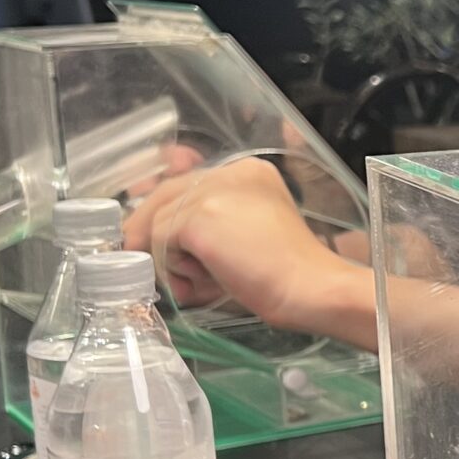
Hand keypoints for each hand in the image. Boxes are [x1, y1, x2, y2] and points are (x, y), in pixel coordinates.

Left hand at [123, 156, 357, 332]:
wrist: (308, 287)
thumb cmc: (285, 274)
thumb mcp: (244, 235)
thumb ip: (211, 225)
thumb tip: (154, 237)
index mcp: (247, 172)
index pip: (188, 186)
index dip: (167, 216)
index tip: (155, 244)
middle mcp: (229, 171)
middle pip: (165, 196)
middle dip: (150, 233)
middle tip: (149, 264)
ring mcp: (213, 190)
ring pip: (159, 222)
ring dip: (170, 260)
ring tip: (198, 285)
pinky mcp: (200, 215)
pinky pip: (159, 241)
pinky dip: (171, 268)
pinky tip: (197, 285)